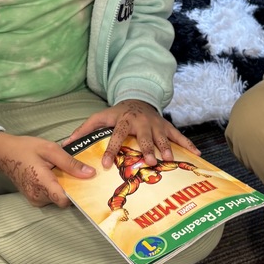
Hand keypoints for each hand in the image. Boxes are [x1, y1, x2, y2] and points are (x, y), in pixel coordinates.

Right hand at [0, 131, 94, 207]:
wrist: (4, 153)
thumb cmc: (25, 148)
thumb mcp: (50, 149)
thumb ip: (70, 163)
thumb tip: (90, 173)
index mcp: (41, 182)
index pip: (64, 200)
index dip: (78, 193)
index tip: (86, 183)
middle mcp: (37, 195)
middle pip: (63, 199)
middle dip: (72, 187)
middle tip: (75, 171)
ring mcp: (34, 199)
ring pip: (57, 198)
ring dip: (63, 186)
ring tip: (61, 170)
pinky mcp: (33, 198)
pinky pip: (50, 196)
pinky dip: (56, 187)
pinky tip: (54, 174)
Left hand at [63, 99, 200, 169]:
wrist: (138, 99)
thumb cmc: (116, 114)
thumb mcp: (99, 118)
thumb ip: (84, 130)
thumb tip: (66, 143)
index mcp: (123, 120)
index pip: (116, 135)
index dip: (111, 150)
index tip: (105, 164)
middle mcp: (141, 122)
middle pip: (144, 136)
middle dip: (146, 148)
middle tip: (148, 161)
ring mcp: (156, 124)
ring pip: (162, 137)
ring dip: (166, 148)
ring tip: (168, 160)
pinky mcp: (166, 127)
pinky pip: (179, 136)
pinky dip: (189, 145)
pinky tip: (197, 155)